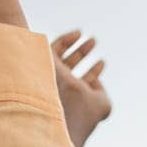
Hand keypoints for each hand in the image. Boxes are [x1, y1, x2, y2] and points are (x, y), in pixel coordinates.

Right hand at [51, 31, 108, 146]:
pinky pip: (53, 48)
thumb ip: (102, 92)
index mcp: (69, 99)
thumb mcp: (102, 105)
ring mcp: (49, 76)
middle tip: (93, 41)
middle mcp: (57, 88)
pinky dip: (66, 39)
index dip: (92, 72)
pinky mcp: (43, 64)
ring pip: (61, 57)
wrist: (62, 109)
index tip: (102, 61)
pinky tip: (79, 33)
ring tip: (91, 39)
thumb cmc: (81, 113)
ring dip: (76, 45)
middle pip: (68, 66)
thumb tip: (96, 81)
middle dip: (81, 53)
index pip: (80, 83)